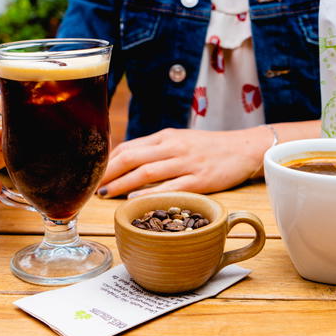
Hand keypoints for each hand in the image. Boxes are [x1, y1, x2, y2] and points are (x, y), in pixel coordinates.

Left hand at [98, 126, 273, 198]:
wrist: (244, 149)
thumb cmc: (209, 148)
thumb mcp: (180, 142)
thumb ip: (156, 150)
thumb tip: (126, 161)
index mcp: (166, 137)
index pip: (129, 147)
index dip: (108, 161)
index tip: (93, 173)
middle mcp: (173, 147)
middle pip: (132, 157)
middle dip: (108, 172)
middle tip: (91, 185)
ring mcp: (186, 163)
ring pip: (147, 172)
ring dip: (122, 183)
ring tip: (105, 194)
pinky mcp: (200, 179)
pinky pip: (170, 186)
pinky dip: (150, 192)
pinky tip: (135, 198)